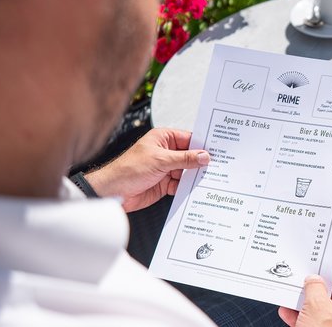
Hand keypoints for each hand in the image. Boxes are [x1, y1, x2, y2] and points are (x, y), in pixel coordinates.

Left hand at [84, 128, 209, 211]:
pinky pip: (180, 185)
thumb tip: (203, 156)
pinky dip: (187, 188)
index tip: (217, 150)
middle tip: (218, 167)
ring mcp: (165, 169)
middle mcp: (165, 152)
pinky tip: (196, 191)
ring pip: (186, 172)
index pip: (188, 139)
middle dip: (200, 162)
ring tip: (210, 180)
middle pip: (189, 156)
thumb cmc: (129, 169)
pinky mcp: (164, 184)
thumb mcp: (160, 161)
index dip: (202, 145)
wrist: (113, 192)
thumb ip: (184, 159)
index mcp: (163, 139)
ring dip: (195, 177)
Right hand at [278, 268, 331, 326]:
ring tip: (292, 299)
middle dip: (314, 289)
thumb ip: (314, 286)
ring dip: (305, 304)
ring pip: (322, 310)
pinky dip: (303, 318)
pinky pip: (317, 323)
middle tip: (303, 284)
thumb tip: (313, 280)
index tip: (319, 269)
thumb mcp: (316, 305)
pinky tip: (289, 314)